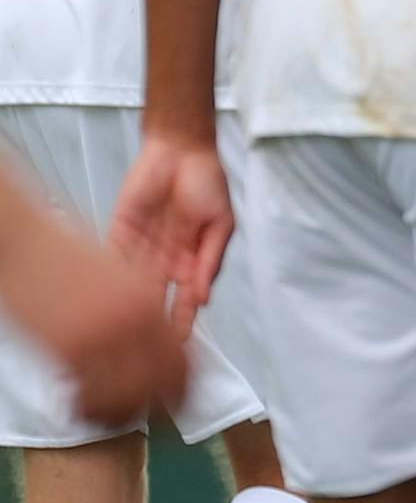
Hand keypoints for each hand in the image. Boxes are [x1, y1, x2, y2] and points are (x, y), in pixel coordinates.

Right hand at [0, 210, 187, 425]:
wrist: (23, 245)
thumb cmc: (66, 254)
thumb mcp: (120, 278)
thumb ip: (141, 305)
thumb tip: (160, 339)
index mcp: (148, 300)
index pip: (182, 357)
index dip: (186, 384)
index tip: (183, 398)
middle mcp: (130, 320)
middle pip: (163, 382)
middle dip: (164, 404)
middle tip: (157, 416)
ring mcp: (97, 337)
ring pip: (126, 396)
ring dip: (125, 410)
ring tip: (119, 416)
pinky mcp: (63, 350)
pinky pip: (88, 394)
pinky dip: (92, 407)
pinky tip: (88, 407)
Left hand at [110, 136, 233, 339]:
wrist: (180, 150)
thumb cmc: (207, 183)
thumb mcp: (221, 223)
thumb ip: (212, 260)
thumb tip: (204, 297)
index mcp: (191, 259)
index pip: (184, 299)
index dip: (181, 322)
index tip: (177, 347)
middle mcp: (164, 259)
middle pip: (155, 299)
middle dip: (150, 324)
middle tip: (143, 352)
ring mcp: (140, 248)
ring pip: (133, 285)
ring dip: (129, 307)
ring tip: (123, 335)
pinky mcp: (119, 233)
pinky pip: (115, 260)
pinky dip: (111, 280)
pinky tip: (107, 302)